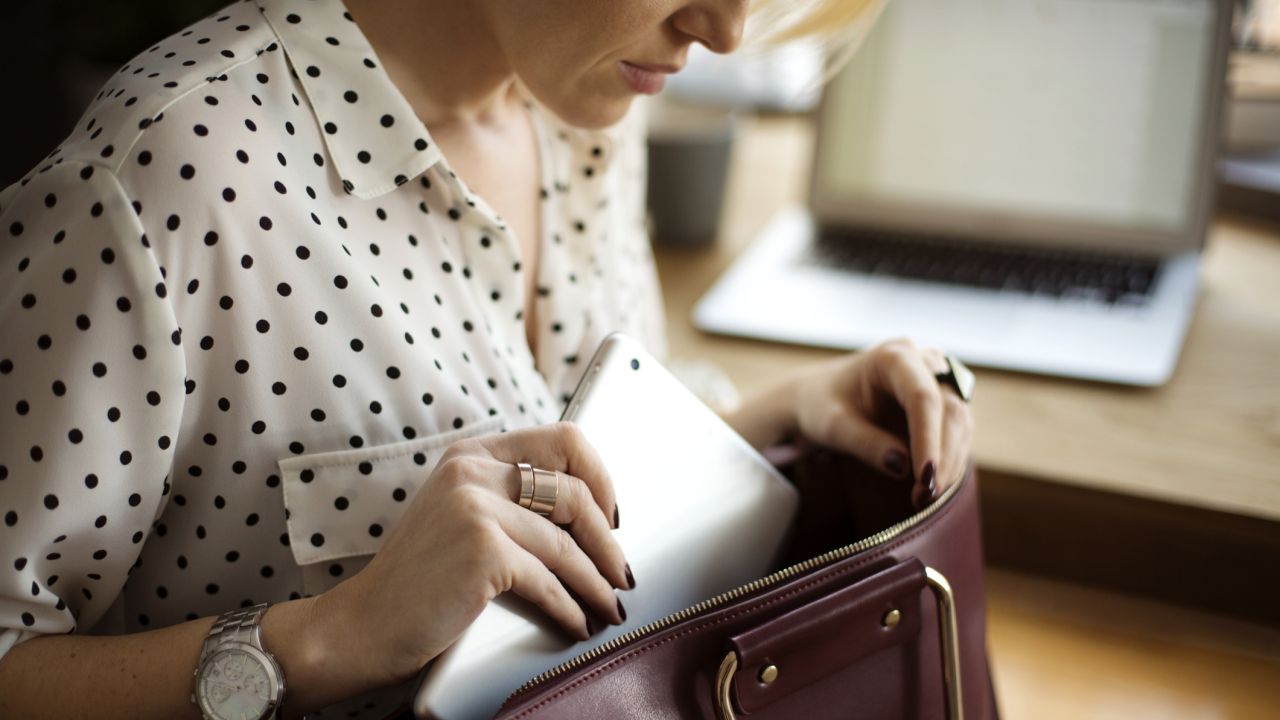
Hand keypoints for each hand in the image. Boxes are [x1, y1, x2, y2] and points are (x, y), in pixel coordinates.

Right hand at [317, 422, 632, 687]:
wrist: (362, 625)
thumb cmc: (417, 580)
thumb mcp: (456, 515)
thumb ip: (505, 497)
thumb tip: (586, 510)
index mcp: (472, 455)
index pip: (563, 440)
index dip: (600, 477)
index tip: (612, 513)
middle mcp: (473, 472)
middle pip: (575, 492)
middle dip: (608, 539)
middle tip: (619, 570)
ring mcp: (476, 508)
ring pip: (568, 544)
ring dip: (598, 582)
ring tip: (610, 605)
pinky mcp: (483, 551)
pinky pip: (550, 582)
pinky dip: (572, 608)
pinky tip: (579, 623)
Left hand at [790, 338, 973, 507]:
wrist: (818, 398)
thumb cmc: (821, 406)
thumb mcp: (832, 426)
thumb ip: (865, 443)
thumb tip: (903, 467)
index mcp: (893, 356)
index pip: (922, 396)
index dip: (928, 438)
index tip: (925, 478)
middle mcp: (923, 360)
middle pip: (949, 408)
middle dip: (942, 456)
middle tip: (925, 497)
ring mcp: (937, 378)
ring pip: (960, 421)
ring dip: (950, 462)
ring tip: (926, 497)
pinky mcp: (943, 400)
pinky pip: (958, 430)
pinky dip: (950, 459)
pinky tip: (933, 484)